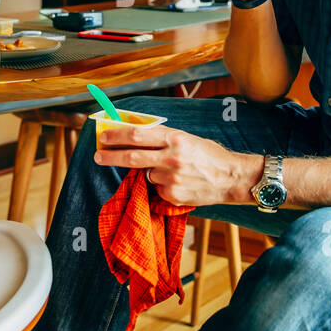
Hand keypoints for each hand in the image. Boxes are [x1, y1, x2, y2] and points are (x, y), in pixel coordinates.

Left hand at [95, 124, 254, 206]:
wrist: (232, 178)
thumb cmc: (210, 155)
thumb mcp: (187, 139)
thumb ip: (162, 139)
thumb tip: (134, 137)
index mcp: (175, 138)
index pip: (138, 135)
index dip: (117, 135)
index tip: (103, 136)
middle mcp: (171, 158)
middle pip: (132, 157)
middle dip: (111, 156)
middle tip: (97, 155)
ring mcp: (171, 179)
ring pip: (147, 175)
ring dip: (152, 173)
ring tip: (173, 171)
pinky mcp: (173, 195)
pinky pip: (158, 189)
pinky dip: (162, 186)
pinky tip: (180, 183)